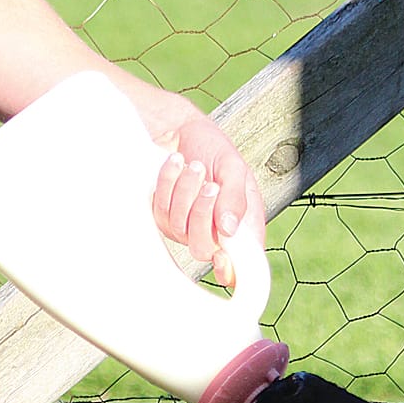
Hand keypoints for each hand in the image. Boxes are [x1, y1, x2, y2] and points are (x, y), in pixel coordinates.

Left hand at [150, 114, 265, 287]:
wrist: (182, 131)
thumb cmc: (213, 150)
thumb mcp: (234, 168)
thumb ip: (236, 198)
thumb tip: (230, 229)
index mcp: (241, 226)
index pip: (239, 266)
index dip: (231, 271)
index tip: (222, 255)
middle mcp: (213, 232)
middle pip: (202, 249)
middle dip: (203, 215)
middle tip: (210, 185)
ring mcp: (185, 226)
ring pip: (179, 228)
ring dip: (186, 191)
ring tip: (194, 165)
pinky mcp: (163, 216)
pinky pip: (162, 210)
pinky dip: (170, 183)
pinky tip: (176, 164)